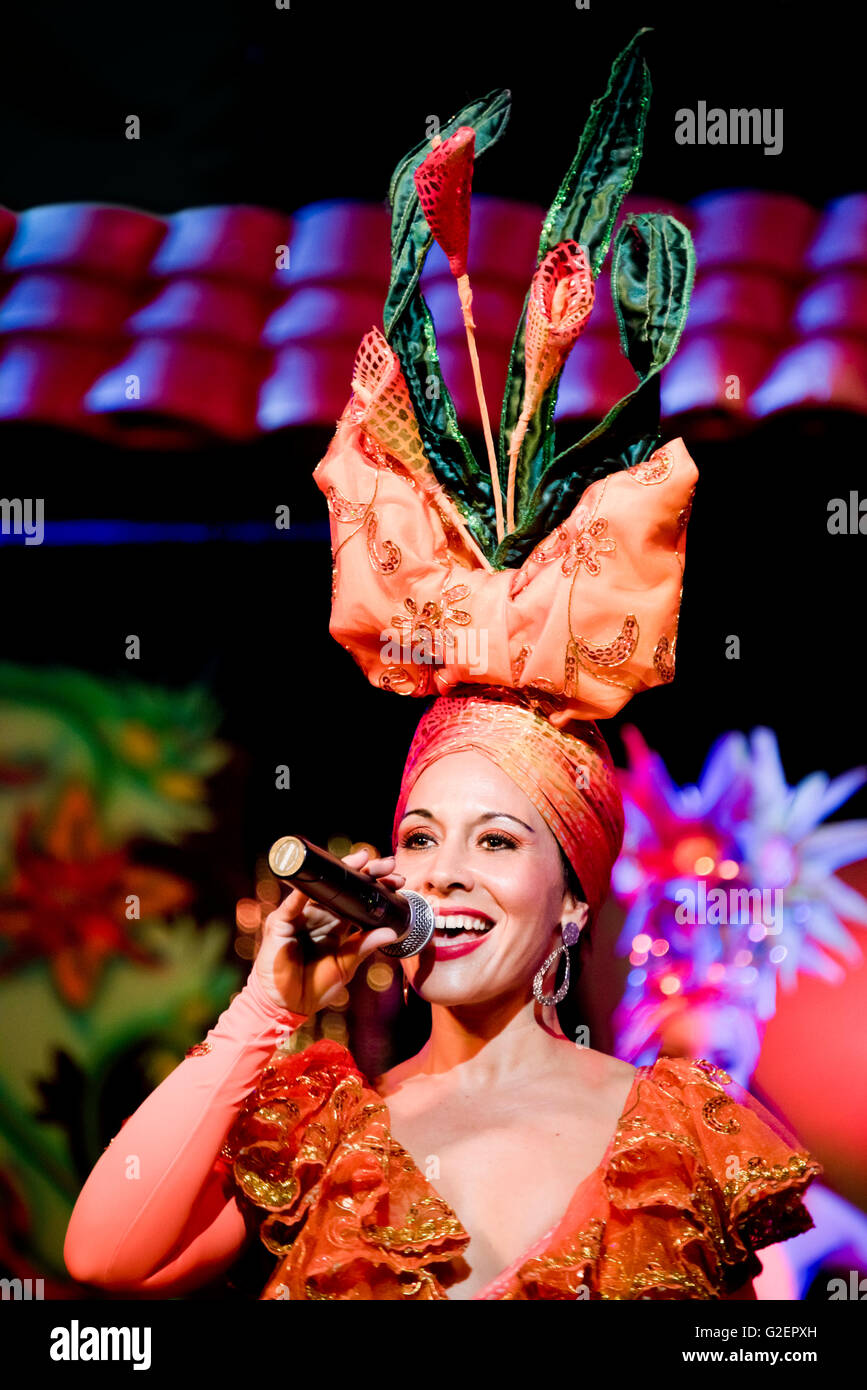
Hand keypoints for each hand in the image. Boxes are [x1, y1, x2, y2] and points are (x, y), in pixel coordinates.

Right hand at [252, 848, 406, 1014]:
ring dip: (340, 872)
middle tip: (388, 864)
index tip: (397, 879)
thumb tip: (391, 932)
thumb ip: (363, 947)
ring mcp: (299, 916)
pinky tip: (320, 878)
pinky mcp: (280, 923)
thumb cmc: (313, 989)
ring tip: (361, 861)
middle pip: (342, 887)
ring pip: (320, 887)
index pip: (356, 899)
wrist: (286, 1007)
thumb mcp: (345, 967)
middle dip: (365, 873)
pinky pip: (292, 903)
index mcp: (334, 925)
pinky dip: (304, 891)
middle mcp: (317, 916)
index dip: (374, 887)